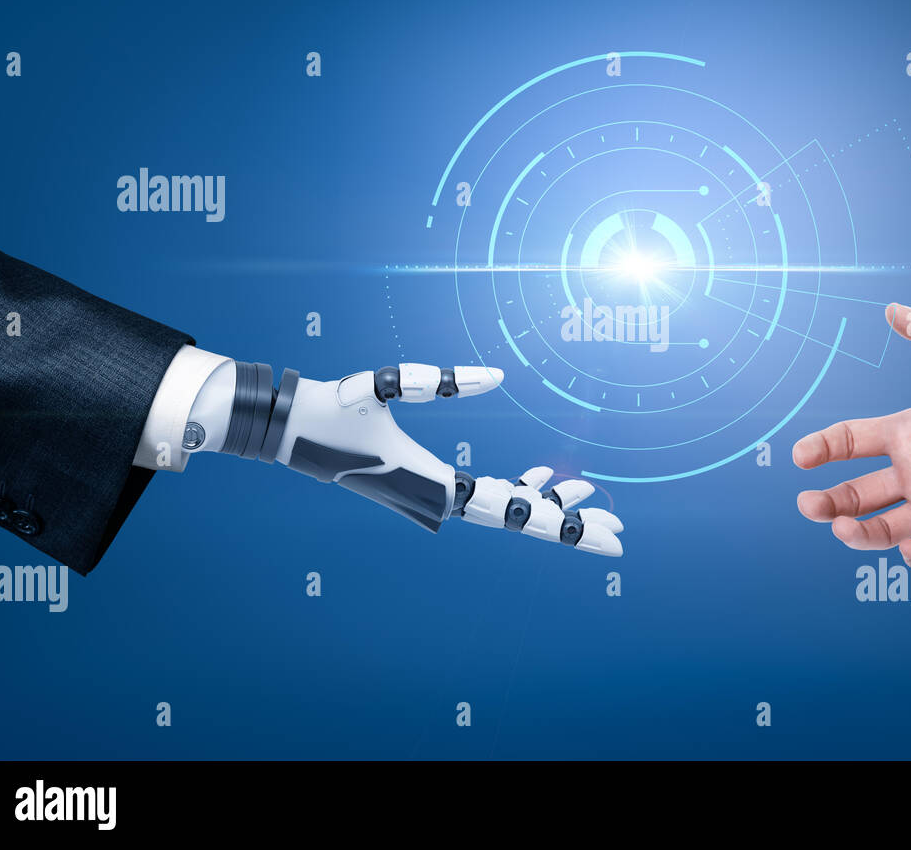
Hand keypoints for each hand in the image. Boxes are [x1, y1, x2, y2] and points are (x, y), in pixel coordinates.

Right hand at [273, 363, 623, 556]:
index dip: (566, 525)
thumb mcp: (382, 382)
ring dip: (547, 505)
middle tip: (621, 534)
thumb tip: (498, 375)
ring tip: (592, 497)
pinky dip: (517, 488)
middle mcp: (440, 503)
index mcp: (436, 488)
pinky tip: (544, 479)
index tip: (608, 535)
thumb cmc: (333, 406)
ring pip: (507, 508)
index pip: (516, 513)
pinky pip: (486, 494)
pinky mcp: (429, 486)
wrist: (290, 427)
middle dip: (571, 527)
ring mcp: (435, 498)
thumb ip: (438, 377)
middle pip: (521, 520)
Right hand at [793, 305, 910, 568]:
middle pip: (856, 493)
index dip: (822, 448)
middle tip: (808, 506)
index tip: (800, 456)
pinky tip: (910, 549)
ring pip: (884, 527)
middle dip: (828, 502)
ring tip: (842, 528)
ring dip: (858, 533)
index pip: (850, 441)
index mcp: (909, 432)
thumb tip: (891, 309)